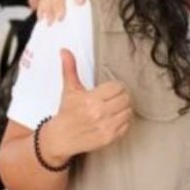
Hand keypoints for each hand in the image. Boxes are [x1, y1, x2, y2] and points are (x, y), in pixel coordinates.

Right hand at [38, 49, 132, 164]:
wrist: (61, 138)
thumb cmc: (67, 113)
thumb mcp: (69, 89)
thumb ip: (69, 68)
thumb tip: (65, 51)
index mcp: (90, 99)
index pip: (118, 87)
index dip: (117, 86)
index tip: (112, 89)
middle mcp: (99, 113)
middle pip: (126, 98)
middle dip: (123, 96)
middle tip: (116, 98)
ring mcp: (105, 126)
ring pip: (128, 111)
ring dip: (124, 108)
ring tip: (115, 108)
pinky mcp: (109, 138)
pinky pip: (127, 125)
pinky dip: (123, 121)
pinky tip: (114, 119)